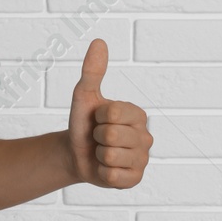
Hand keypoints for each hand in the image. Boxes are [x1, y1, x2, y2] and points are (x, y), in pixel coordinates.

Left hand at [66, 38, 151, 188]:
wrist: (75, 153)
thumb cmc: (83, 122)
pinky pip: (113, 176)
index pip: (113, 114)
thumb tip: (99, 41)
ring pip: (110, 156)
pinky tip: (105, 168)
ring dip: (98, 155)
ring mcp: (143, 160)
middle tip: (98, 137)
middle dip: (96, 137)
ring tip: (101, 152)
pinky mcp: (135, 179)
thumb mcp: (85, 95)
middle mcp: (146, 137)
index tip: (98, 119)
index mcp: (138, 115)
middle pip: (110, 136)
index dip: (97, 117)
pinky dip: (102, 173)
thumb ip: (92, 71)